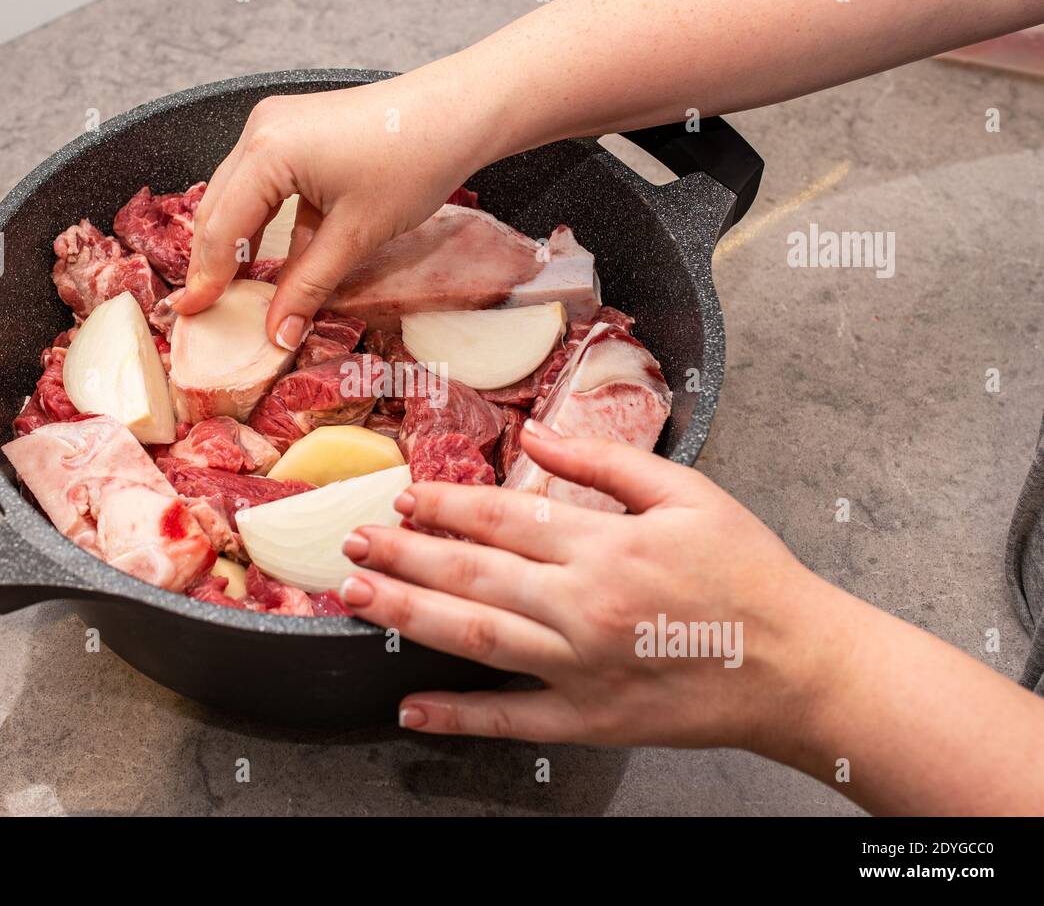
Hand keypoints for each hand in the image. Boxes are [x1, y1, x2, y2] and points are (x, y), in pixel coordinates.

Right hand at [179, 62, 502, 347]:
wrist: (456, 112)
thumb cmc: (412, 161)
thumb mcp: (356, 235)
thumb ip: (309, 286)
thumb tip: (279, 332)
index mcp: (267, 152)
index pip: (222, 228)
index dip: (206, 278)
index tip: (191, 315)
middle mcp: (261, 131)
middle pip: (218, 209)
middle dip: (212, 262)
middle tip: (203, 309)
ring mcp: (276, 126)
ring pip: (239, 197)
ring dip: (237, 243)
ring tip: (232, 291)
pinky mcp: (295, 130)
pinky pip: (266, 184)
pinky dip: (266, 223)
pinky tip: (273, 263)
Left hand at [339, 421, 842, 751]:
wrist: (800, 666)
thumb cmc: (750, 576)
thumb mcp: (690, 494)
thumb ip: (608, 461)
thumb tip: (538, 433)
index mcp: (607, 545)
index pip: (504, 516)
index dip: (445, 503)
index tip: (404, 494)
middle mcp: (584, 605)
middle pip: (473, 572)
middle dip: (403, 551)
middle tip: (351, 538)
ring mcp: (581, 668)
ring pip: (474, 637)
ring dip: (407, 613)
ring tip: (355, 596)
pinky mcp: (590, 720)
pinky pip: (511, 719)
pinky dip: (458, 715)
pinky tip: (411, 707)